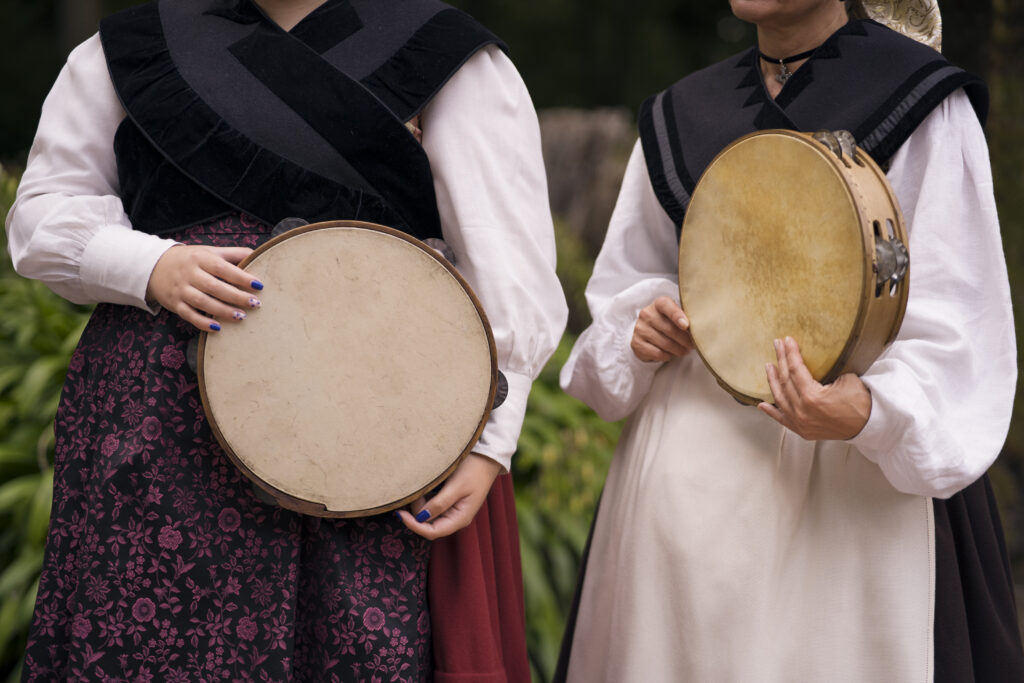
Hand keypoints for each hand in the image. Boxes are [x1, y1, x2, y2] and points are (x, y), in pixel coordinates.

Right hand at [146, 245, 261, 331]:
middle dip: (236, 296)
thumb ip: (233, 254)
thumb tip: (258, 255)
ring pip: (202, 302)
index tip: (258, 285)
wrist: (155, 266)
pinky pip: (189, 315)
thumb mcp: (209, 251)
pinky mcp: (175, 304)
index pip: (222, 268)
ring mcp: (181, 290)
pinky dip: (203, 322)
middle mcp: (189, 273)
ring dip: (223, 310)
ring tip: (242, 316)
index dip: (241, 277)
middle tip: (255, 304)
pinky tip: (218, 328)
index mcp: (200, 258)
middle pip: (214, 286)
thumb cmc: (191, 259)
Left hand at [396, 453, 501, 539]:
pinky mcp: (450, 502)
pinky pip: (432, 505)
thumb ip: (439, 503)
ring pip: (428, 515)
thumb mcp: (457, 486)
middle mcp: (455, 518)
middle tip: (417, 489)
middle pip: (428, 524)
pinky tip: (429, 485)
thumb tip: (420, 517)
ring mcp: (453, 510)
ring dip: (422, 502)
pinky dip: (426, 498)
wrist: (487, 457)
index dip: (414, 525)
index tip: (400, 513)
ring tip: (424, 484)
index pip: (432, 532)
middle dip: (418, 510)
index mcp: (460, 518)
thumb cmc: (475, 470)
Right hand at [631, 296, 694, 361]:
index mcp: (659, 303)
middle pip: (670, 329)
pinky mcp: (637, 343)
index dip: (677, 315)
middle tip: (693, 345)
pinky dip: (668, 355)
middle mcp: (647, 314)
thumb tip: (700, 329)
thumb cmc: (668, 322)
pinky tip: (672, 353)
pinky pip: (658, 353)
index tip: (686, 325)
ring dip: (679, 350)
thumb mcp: (676, 315)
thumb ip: (686, 318)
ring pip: (665, 343)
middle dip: (685, 340)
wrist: (647, 331)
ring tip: (685, 350)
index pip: (667, 306)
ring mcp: (640, 329)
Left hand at [758, 336, 870, 440]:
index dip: (790, 353)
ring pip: (780, 398)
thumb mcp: (845, 378)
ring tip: (769, 366)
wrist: (869, 425)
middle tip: (777, 346)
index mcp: (812, 398)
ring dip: (773, 381)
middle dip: (781, 360)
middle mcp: (802, 411)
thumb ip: (825, 370)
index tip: (787, 341)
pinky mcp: (802, 430)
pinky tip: (761, 404)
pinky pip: (782, 419)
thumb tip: (811, 359)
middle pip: (786, 381)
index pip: (795, 370)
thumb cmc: (861, 401)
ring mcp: (800, 423)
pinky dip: (771, 411)